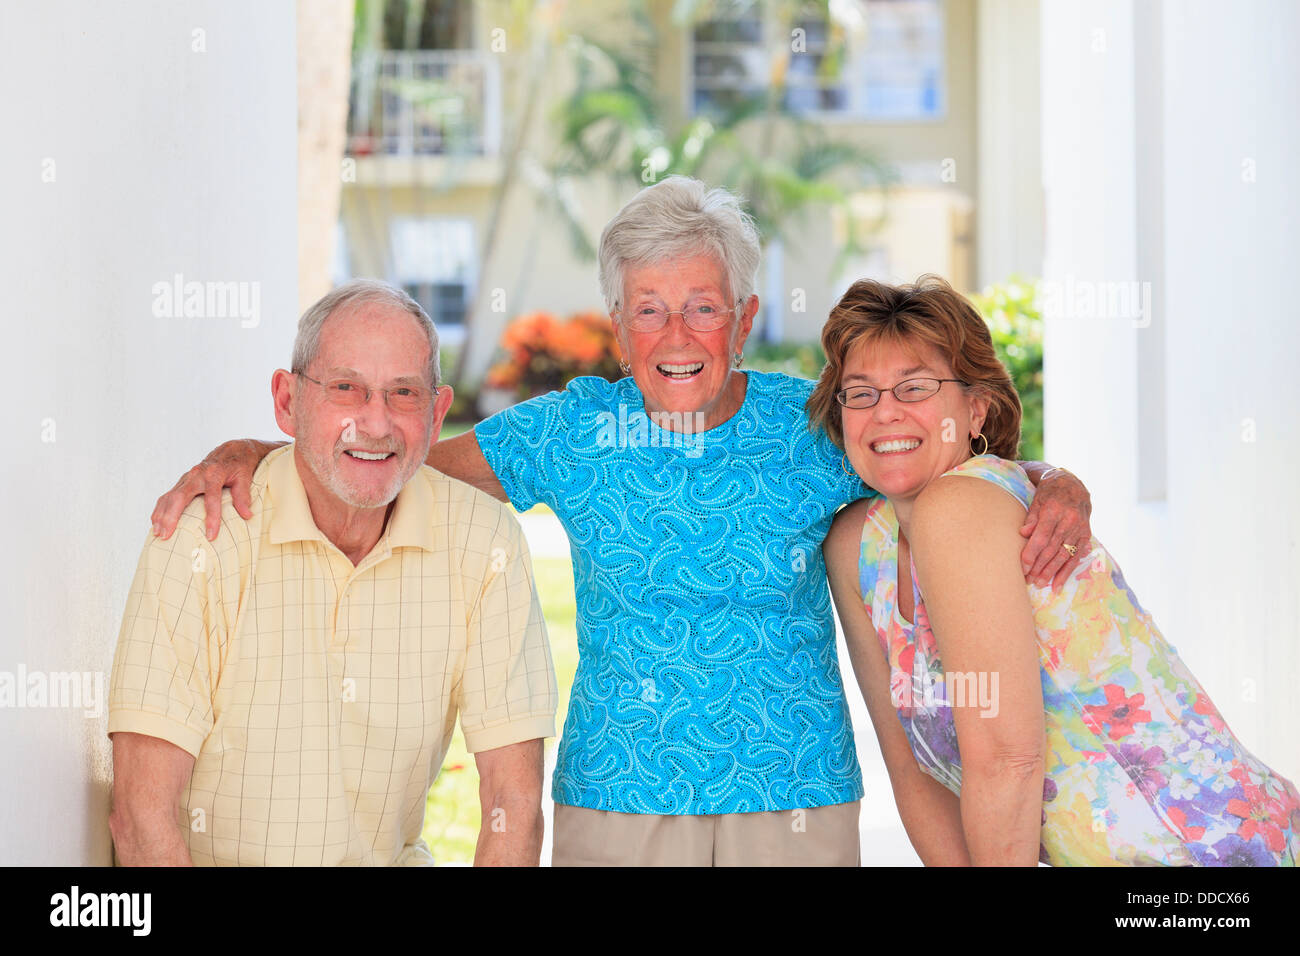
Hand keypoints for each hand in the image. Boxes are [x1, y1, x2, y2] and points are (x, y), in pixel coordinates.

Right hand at [150, 439, 281, 540]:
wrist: (231, 450)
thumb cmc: (239, 466)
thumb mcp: (245, 478)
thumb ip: (243, 496)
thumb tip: (247, 515)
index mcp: (214, 474)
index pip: (211, 498)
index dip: (212, 518)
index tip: (211, 536)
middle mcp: (197, 474)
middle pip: (180, 497)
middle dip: (171, 517)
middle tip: (166, 535)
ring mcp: (187, 477)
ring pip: (169, 496)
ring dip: (161, 515)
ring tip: (157, 533)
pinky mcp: (183, 481)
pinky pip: (168, 496)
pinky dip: (160, 509)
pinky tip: (156, 522)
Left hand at [1019, 467, 1091, 587]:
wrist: (1073, 484)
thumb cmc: (1049, 493)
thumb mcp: (1036, 500)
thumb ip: (1031, 518)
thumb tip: (1022, 534)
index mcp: (1054, 510)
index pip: (1041, 538)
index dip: (1031, 554)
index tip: (1022, 568)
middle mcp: (1069, 521)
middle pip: (1052, 549)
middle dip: (1039, 567)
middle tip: (1028, 581)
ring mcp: (1080, 529)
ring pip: (1064, 556)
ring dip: (1051, 572)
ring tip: (1040, 584)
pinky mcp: (1086, 535)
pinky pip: (1076, 557)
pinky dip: (1066, 572)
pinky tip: (1058, 585)